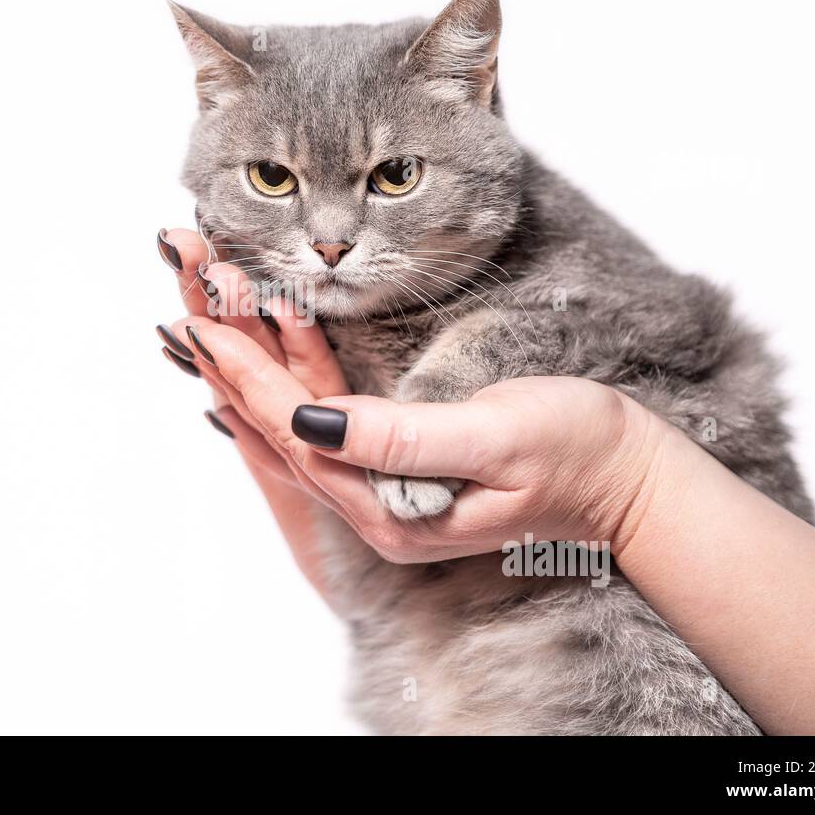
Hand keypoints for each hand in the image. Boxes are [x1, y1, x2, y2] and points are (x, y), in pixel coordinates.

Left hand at [156, 227, 663, 565]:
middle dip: (233, 364)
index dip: (246, 377)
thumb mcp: (493, 438)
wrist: (627, 478)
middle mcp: (375, 506)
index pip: (294, 435)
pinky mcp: (402, 462)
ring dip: (256, 365)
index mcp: (388, 509)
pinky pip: (333, 416)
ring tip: (212, 315)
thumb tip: (310, 424)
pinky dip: (298, 373)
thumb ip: (400, 438)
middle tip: (187, 306)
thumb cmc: (577, 453)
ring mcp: (385, 488)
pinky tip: (271, 345)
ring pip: (299, 420)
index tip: (202, 325)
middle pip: (281, 429)